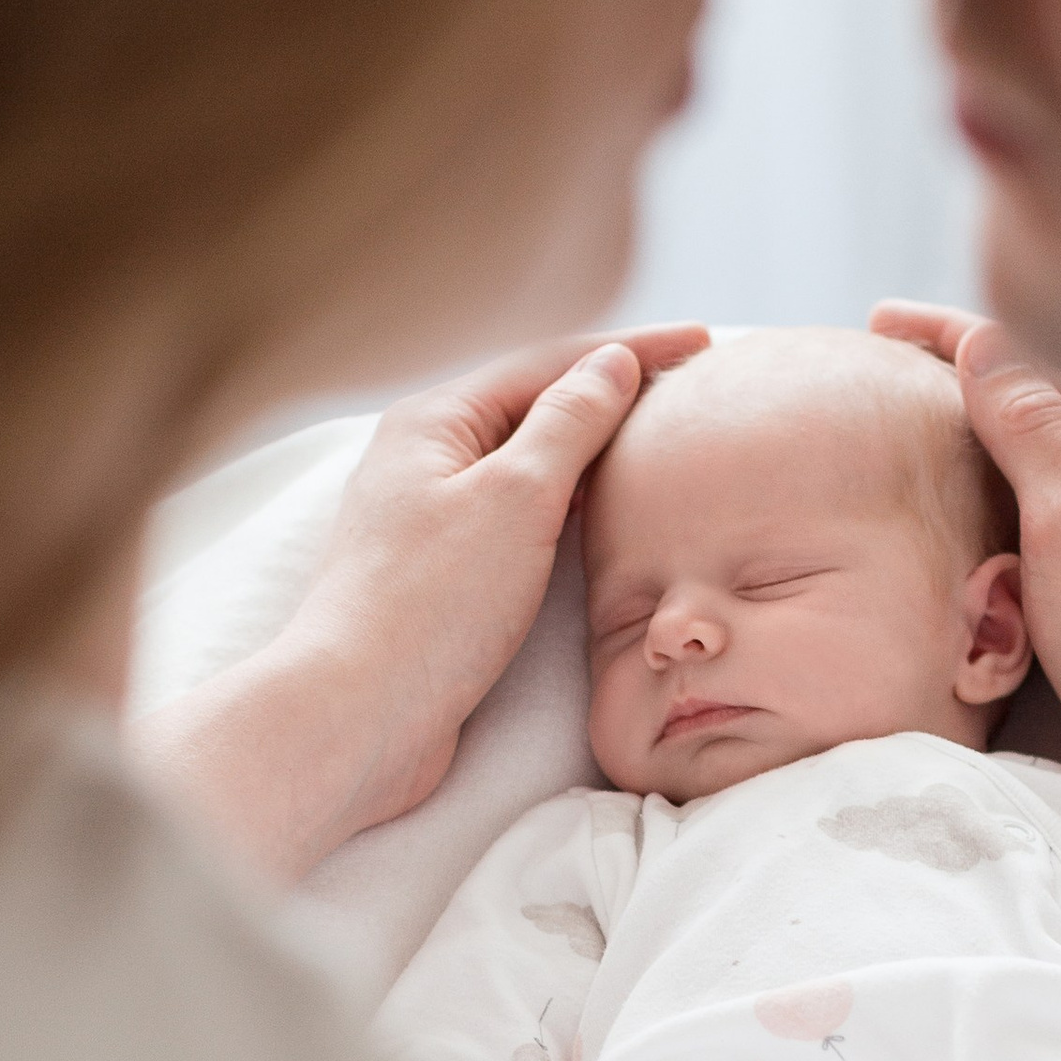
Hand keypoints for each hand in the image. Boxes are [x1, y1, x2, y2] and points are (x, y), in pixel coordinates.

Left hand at [142, 325, 705, 881]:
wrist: (356, 718)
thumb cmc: (431, 604)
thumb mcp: (515, 496)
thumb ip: (569, 423)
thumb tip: (610, 363)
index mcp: (434, 422)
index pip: (549, 363)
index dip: (630, 350)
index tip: (703, 342)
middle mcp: (425, 460)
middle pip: (535, 407)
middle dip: (611, 393)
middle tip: (690, 388)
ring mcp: (431, 519)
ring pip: (528, 466)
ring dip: (592, 450)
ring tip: (659, 443)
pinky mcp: (443, 577)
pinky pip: (520, 518)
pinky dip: (569, 504)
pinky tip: (603, 516)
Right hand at [870, 301, 1060, 797]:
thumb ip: (1028, 423)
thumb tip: (982, 339)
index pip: (1027, 355)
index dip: (946, 334)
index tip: (876, 322)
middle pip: (1043, 390)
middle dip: (966, 372)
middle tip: (885, 364)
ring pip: (1053, 443)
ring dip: (988, 426)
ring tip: (921, 419)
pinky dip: (1013, 478)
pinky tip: (984, 492)